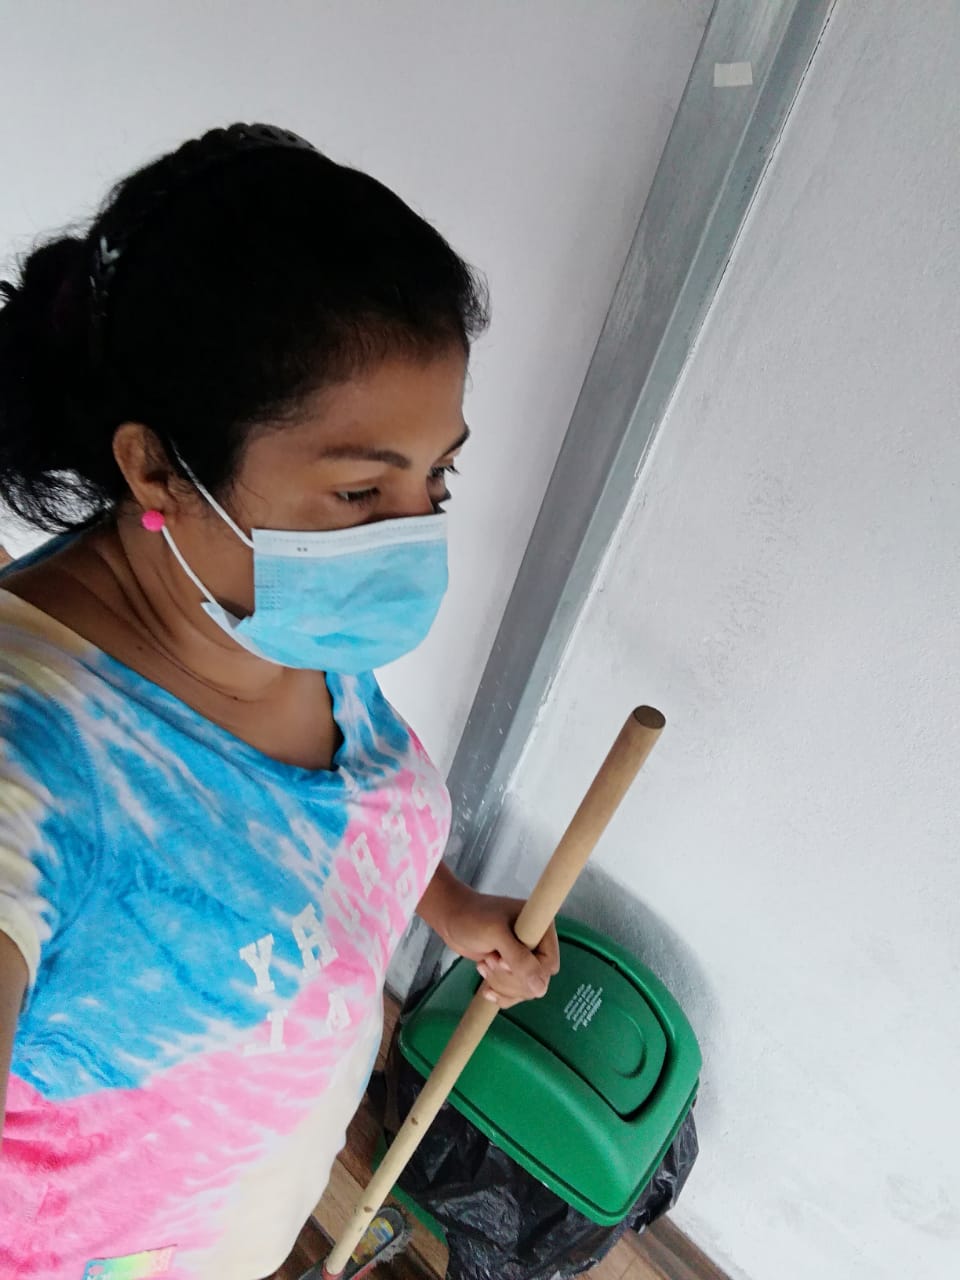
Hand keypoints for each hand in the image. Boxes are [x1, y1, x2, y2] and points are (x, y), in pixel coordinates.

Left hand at [440, 884, 559, 1009]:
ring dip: (502, 984)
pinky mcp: (511, 969)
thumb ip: (519, 959)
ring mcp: (524, 958)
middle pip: (537, 981)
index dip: (529, 971)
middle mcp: (537, 943)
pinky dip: (500, 994)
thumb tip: (540, 989)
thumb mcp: (496, 934)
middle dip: (510, 978)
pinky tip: (486, 988)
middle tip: (489, 960)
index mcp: (541, 927)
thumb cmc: (473, 918)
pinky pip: (515, 994)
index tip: (503, 961)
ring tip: (484, 964)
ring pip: (525, 989)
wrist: (451, 918)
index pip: (549, 964)